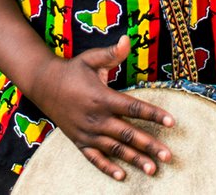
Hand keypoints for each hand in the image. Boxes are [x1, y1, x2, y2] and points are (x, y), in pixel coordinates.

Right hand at [30, 37, 174, 181]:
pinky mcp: (79, 141)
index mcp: (102, 98)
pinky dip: (108, 168)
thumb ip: (111, 53)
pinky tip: (122, 176)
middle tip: (169, 155)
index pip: (133, 108)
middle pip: (128, 134)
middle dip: (150, 145)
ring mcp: (87, 133)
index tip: (171, 122)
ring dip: (135, 160)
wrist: (44, 85)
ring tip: (154, 169)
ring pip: (115, 150)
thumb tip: (128, 39)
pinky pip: (95, 158)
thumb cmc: (72, 70)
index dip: (153, 115)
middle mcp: (96, 118)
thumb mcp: (91, 59)